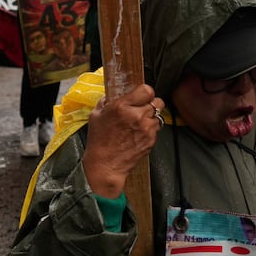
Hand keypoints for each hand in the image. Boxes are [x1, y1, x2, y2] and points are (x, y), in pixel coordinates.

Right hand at [82, 84, 164, 198]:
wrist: (105, 165)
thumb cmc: (99, 142)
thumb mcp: (96, 115)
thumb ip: (106, 101)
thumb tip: (112, 95)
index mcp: (122, 106)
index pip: (146, 90)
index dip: (145, 92)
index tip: (141, 96)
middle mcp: (136, 116)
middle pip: (157, 101)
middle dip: (150, 104)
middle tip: (142, 109)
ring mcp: (146, 128)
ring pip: (158, 115)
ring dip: (151, 117)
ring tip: (140, 123)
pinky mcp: (151, 140)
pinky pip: (156, 128)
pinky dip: (150, 129)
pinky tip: (139, 134)